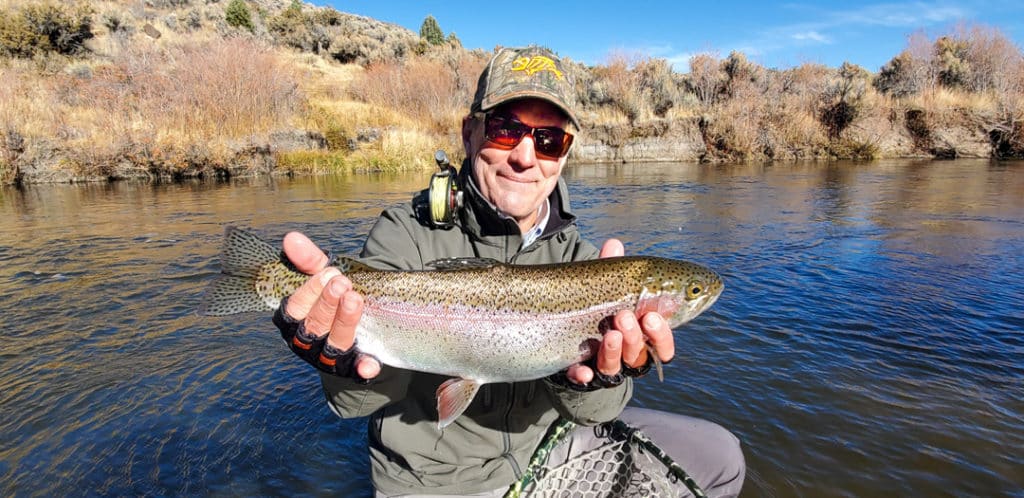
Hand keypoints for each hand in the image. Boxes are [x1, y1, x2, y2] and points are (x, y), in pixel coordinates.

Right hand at [281, 231, 380, 379]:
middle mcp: (306, 342)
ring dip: (343, 323)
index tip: (330, 272)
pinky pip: (355, 371)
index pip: (294, 308)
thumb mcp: (323, 278)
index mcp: (294, 320)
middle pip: (313, 326)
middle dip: (327, 304)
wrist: (357, 327)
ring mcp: (328, 358)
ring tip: (355, 300)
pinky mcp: (351, 368)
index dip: (310, 291)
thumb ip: (309, 260)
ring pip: (333, 345)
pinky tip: (370, 364)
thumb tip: (291, 238)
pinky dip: (362, 368)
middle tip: (343, 284)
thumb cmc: (332, 298)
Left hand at [565, 239, 674, 385]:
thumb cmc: (598, 308)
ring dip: (614, 352)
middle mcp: (625, 355)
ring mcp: (602, 365)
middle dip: (635, 337)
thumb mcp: (606, 288)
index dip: (661, 334)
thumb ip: (611, 269)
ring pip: (615, 367)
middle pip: (638, 354)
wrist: (564, 331)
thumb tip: (614, 244)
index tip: (651, 316)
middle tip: (624, 317)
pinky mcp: (579, 373)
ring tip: (610, 333)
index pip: (661, 342)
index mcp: (641, 335)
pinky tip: (583, 372)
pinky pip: (582, 380)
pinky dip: (583, 376)